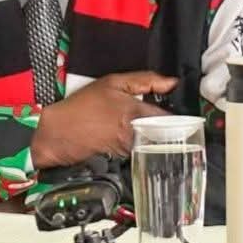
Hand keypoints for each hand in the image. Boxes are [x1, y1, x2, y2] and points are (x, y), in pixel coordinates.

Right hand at [30, 70, 178, 168]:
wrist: (57, 132)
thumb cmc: (81, 107)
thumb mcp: (113, 82)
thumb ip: (146, 80)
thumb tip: (171, 82)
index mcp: (136, 112)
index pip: (171, 119)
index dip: (180, 118)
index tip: (184, 118)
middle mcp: (135, 134)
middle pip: (165, 135)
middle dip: (170, 131)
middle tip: (171, 126)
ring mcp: (128, 150)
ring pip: (153, 146)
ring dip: (156, 141)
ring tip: (150, 133)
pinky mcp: (121, 162)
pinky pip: (139, 155)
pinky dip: (141, 149)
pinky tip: (134, 143)